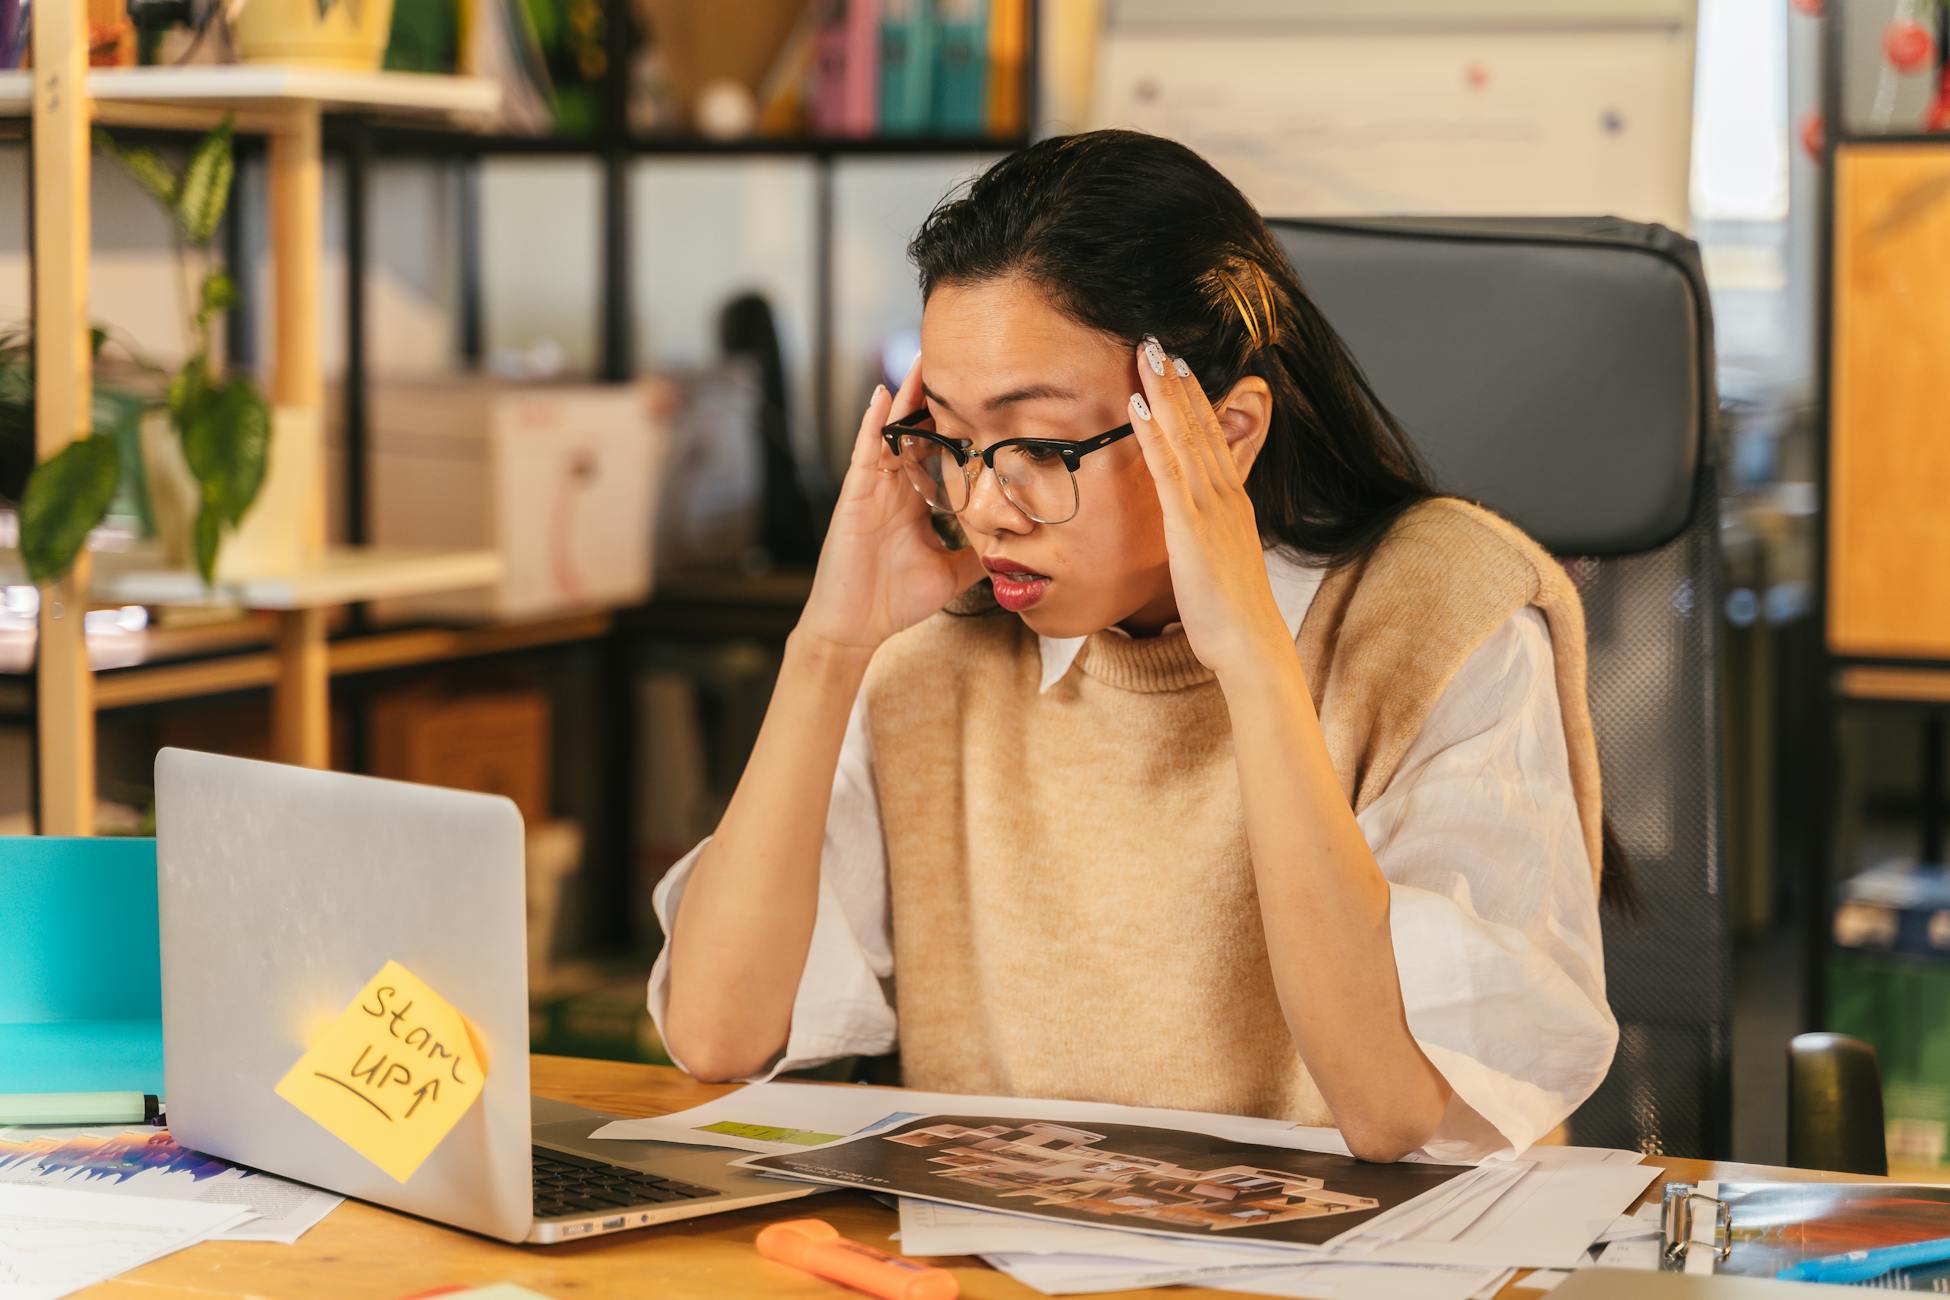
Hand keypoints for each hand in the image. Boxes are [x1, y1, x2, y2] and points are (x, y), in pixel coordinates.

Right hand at [793, 354, 985, 657]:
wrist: (854, 627)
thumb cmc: (893, 600)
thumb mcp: (951, 574)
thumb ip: (978, 556)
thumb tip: (1016, 549)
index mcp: (916, 502)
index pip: (940, 454)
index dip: (959, 426)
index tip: (983, 399)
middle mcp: (895, 488)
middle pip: (917, 432)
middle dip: (935, 399)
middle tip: (960, 362)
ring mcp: (873, 488)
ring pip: (892, 431)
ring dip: (907, 396)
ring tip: (924, 360)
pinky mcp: (855, 495)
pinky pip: (865, 450)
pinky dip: (873, 422)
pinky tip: (884, 394)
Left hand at [1129, 337, 1290, 679]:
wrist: (1249, 641)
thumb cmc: (1230, 611)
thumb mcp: (1220, 560)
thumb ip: (1208, 534)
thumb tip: (1195, 527)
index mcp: (1232, 501)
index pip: (1212, 437)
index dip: (1195, 399)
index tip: (1178, 367)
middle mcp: (1225, 494)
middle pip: (1201, 424)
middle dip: (1179, 380)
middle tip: (1158, 341)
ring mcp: (1210, 506)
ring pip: (1186, 436)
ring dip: (1165, 392)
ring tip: (1147, 354)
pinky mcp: (1191, 524)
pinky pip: (1168, 469)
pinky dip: (1154, 434)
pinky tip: (1138, 406)